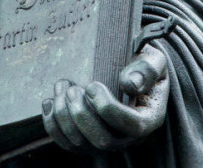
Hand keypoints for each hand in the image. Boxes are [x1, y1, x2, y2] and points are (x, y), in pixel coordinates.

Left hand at [42, 44, 168, 153]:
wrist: (132, 71)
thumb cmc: (142, 64)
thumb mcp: (153, 59)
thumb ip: (146, 69)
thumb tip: (129, 84)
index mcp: (149, 118)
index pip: (132, 126)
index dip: (108, 108)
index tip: (92, 85)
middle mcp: (128, 137)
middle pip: (103, 141)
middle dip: (81, 114)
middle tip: (71, 88)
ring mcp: (107, 141)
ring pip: (81, 143)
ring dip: (64, 115)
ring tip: (61, 87)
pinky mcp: (87, 140)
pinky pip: (66, 143)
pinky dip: (53, 124)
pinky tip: (50, 101)